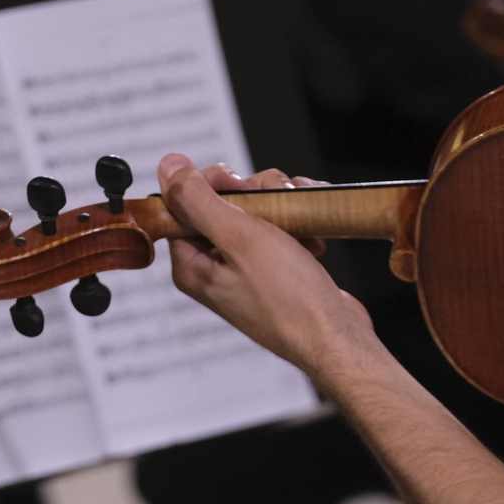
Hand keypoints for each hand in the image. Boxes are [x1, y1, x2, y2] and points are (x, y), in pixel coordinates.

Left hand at [159, 153, 373, 374]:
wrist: (336, 337)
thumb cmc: (289, 298)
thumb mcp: (239, 238)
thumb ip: (198, 200)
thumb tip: (167, 166)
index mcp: (191, 264)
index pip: (184, 204)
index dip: (213, 184)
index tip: (240, 185)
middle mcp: (213, 266)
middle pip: (223, 202)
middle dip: (256, 194)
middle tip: (276, 208)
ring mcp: (245, 269)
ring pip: (256, 210)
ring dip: (282, 206)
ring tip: (301, 223)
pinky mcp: (274, 270)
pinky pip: (279, 228)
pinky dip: (297, 224)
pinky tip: (312, 237)